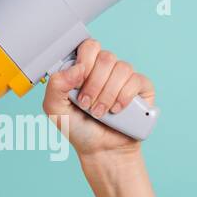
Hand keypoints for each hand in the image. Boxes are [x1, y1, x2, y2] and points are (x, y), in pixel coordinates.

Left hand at [42, 38, 154, 159]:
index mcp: (85, 67)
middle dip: (94, 85)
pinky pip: (136, 80)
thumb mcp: (55, 109)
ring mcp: (124, 77)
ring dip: (108, 94)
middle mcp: (106, 69)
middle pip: (105, 57)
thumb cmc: (78, 128)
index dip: (84, 61)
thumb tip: (76, 68)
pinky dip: (124, 97)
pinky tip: (116, 110)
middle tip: (86, 104)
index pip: (88, 46)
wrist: (100, 150)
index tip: (78, 82)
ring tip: (100, 112)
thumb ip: (55, 85)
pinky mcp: (141, 88)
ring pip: (121, 68)